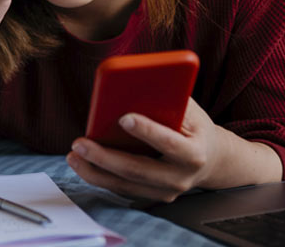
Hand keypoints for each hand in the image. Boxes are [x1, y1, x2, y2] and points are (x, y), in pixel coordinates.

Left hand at [66, 99, 273, 201]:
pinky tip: (83, 164)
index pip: (170, 143)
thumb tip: (136, 86)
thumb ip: (168, 101)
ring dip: (94, 171)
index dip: (148, 131)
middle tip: (80, 143)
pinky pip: (122, 189)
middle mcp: (180, 177)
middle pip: (138, 170)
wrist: (211, 160)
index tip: (123, 118)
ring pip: (125, 185)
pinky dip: (100, 177)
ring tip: (74, 155)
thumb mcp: (189, 110)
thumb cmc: (194, 128)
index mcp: (194, 153)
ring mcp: (166, 192)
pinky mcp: (152, 198)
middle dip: (105, 157)